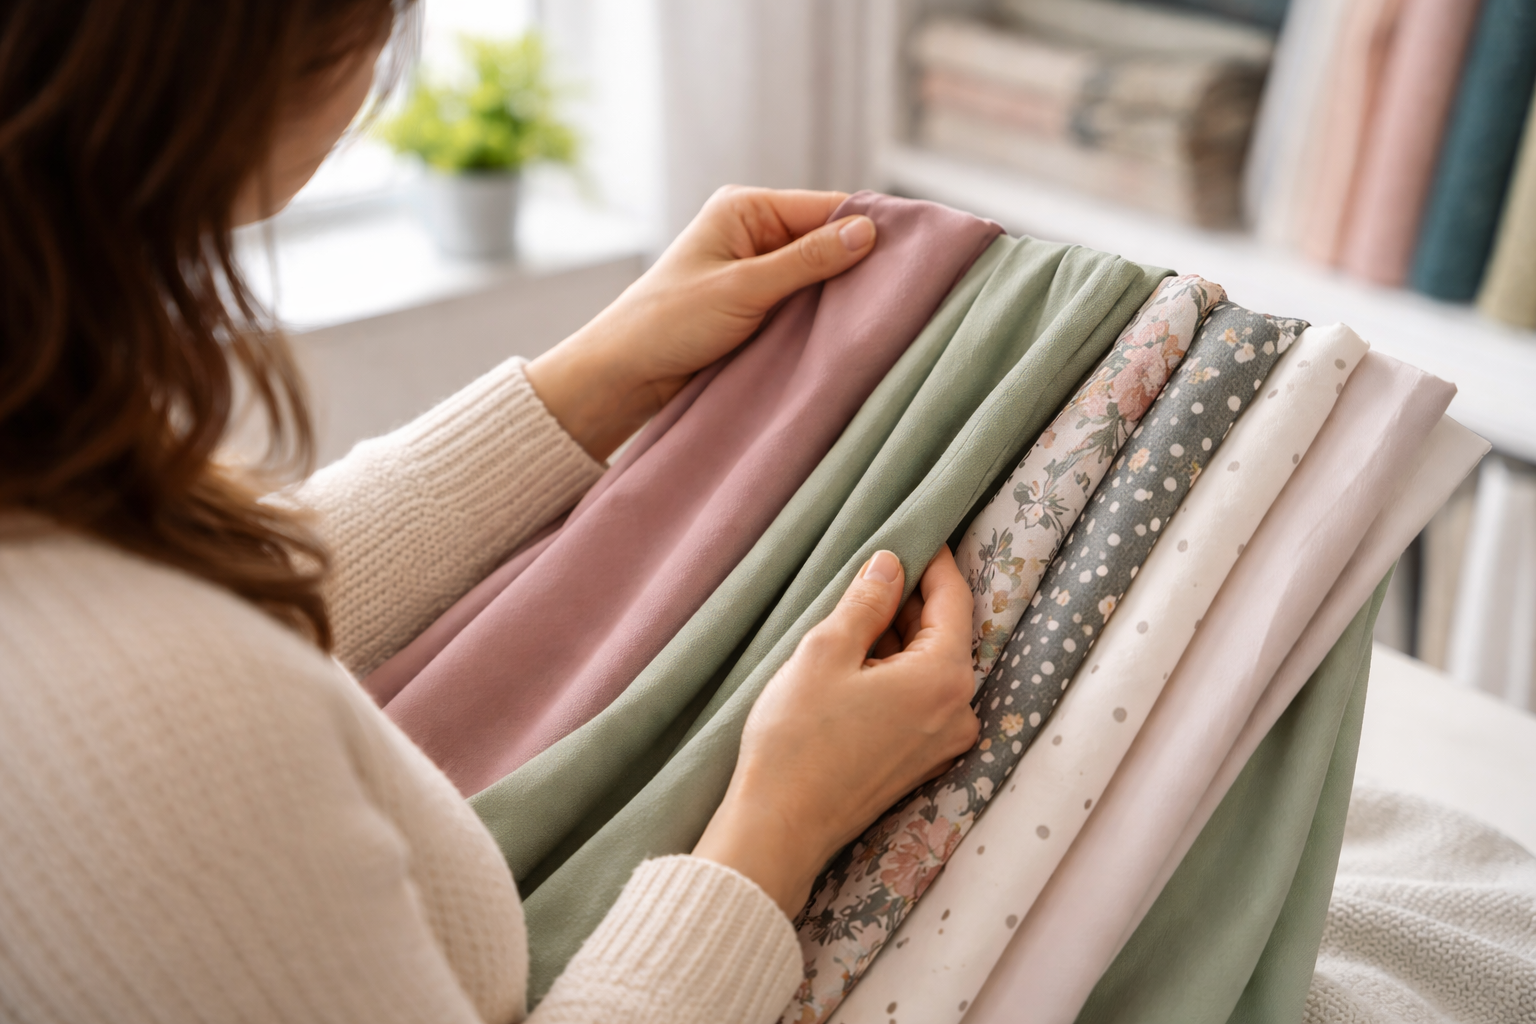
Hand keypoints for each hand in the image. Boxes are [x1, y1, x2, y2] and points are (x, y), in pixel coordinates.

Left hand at [524, 186, 877, 459]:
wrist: (624, 375)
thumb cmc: (668, 323)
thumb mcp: (743, 289)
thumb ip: (806, 262)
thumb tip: (868, 233)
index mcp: (746, 210)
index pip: (826, 208)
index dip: (869, 228)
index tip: (914, 252)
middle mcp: (754, 233)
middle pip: (828, 241)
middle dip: (859, 265)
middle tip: (906, 291)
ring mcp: (757, 272)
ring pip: (820, 277)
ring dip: (841, 296)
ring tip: (883, 313)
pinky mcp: (758, 308)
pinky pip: (804, 305)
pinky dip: (823, 316)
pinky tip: (849, 330)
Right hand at [693, 547, 979, 916]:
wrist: (780, 828)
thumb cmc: (798, 739)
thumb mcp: (826, 651)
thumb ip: (866, 601)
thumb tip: (891, 565)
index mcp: (945, 677)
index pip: (954, 598)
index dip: (932, 561)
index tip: (912, 533)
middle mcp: (959, 711)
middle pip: (945, 633)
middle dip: (910, 599)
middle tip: (872, 570)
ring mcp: (943, 742)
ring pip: (929, 667)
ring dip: (897, 637)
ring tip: (852, 615)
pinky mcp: (921, 762)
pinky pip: (919, 699)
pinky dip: (894, 672)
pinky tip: (855, 661)